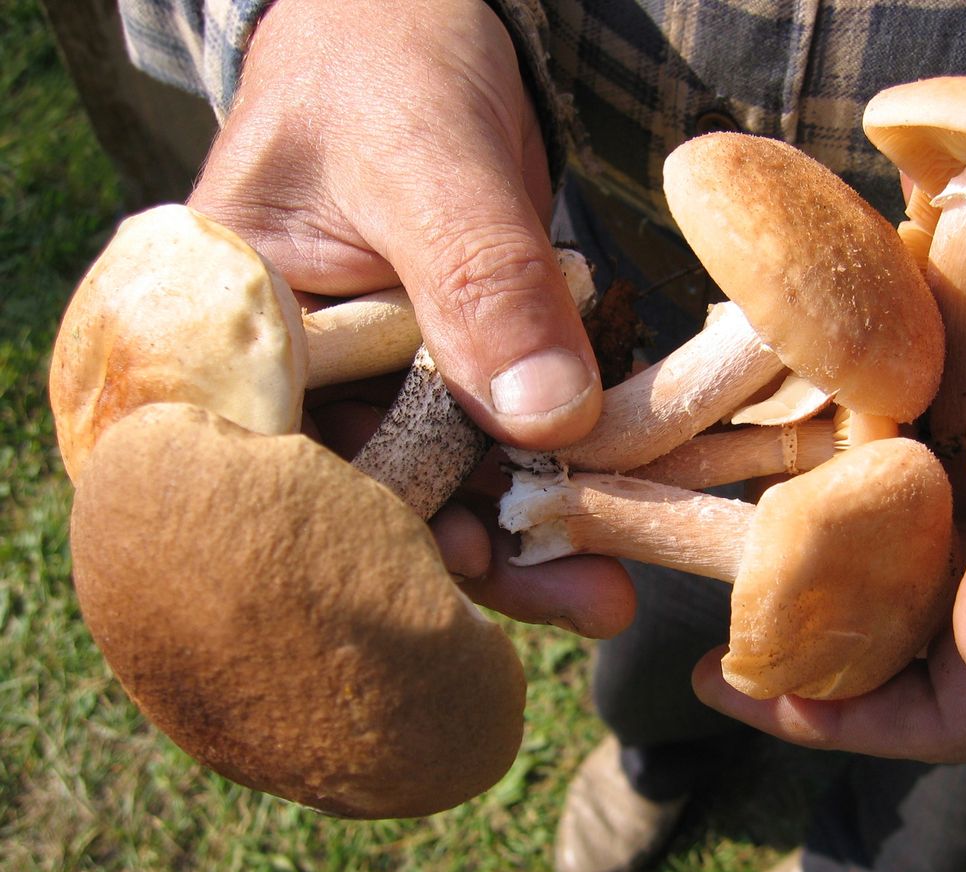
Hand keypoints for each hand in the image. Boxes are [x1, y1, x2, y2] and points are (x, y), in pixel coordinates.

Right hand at [193, 0, 633, 635]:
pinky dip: (551, 478)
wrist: (421, 19)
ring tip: (607, 590)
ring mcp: (375, 377)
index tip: (466, 569)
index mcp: (235, 336)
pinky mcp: (446, 368)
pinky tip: (610, 521)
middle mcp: (298, 376)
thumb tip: (545, 419)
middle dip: (474, 554)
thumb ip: (478, 281)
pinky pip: (494, 440)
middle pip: (375, 499)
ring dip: (526, 534)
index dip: (373, 537)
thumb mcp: (426, 157)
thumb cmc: (385, 59)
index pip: (287, 471)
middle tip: (581, 600)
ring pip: (444, 483)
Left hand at [693, 178, 965, 760]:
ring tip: (724, 467)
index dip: (837, 714)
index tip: (727, 683)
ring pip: (903, 523)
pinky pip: (931, 432)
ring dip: (818, 503)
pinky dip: (868, 413)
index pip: (951, 706)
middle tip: (696, 563)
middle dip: (799, 609)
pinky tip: (806, 370)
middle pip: (899, 618)